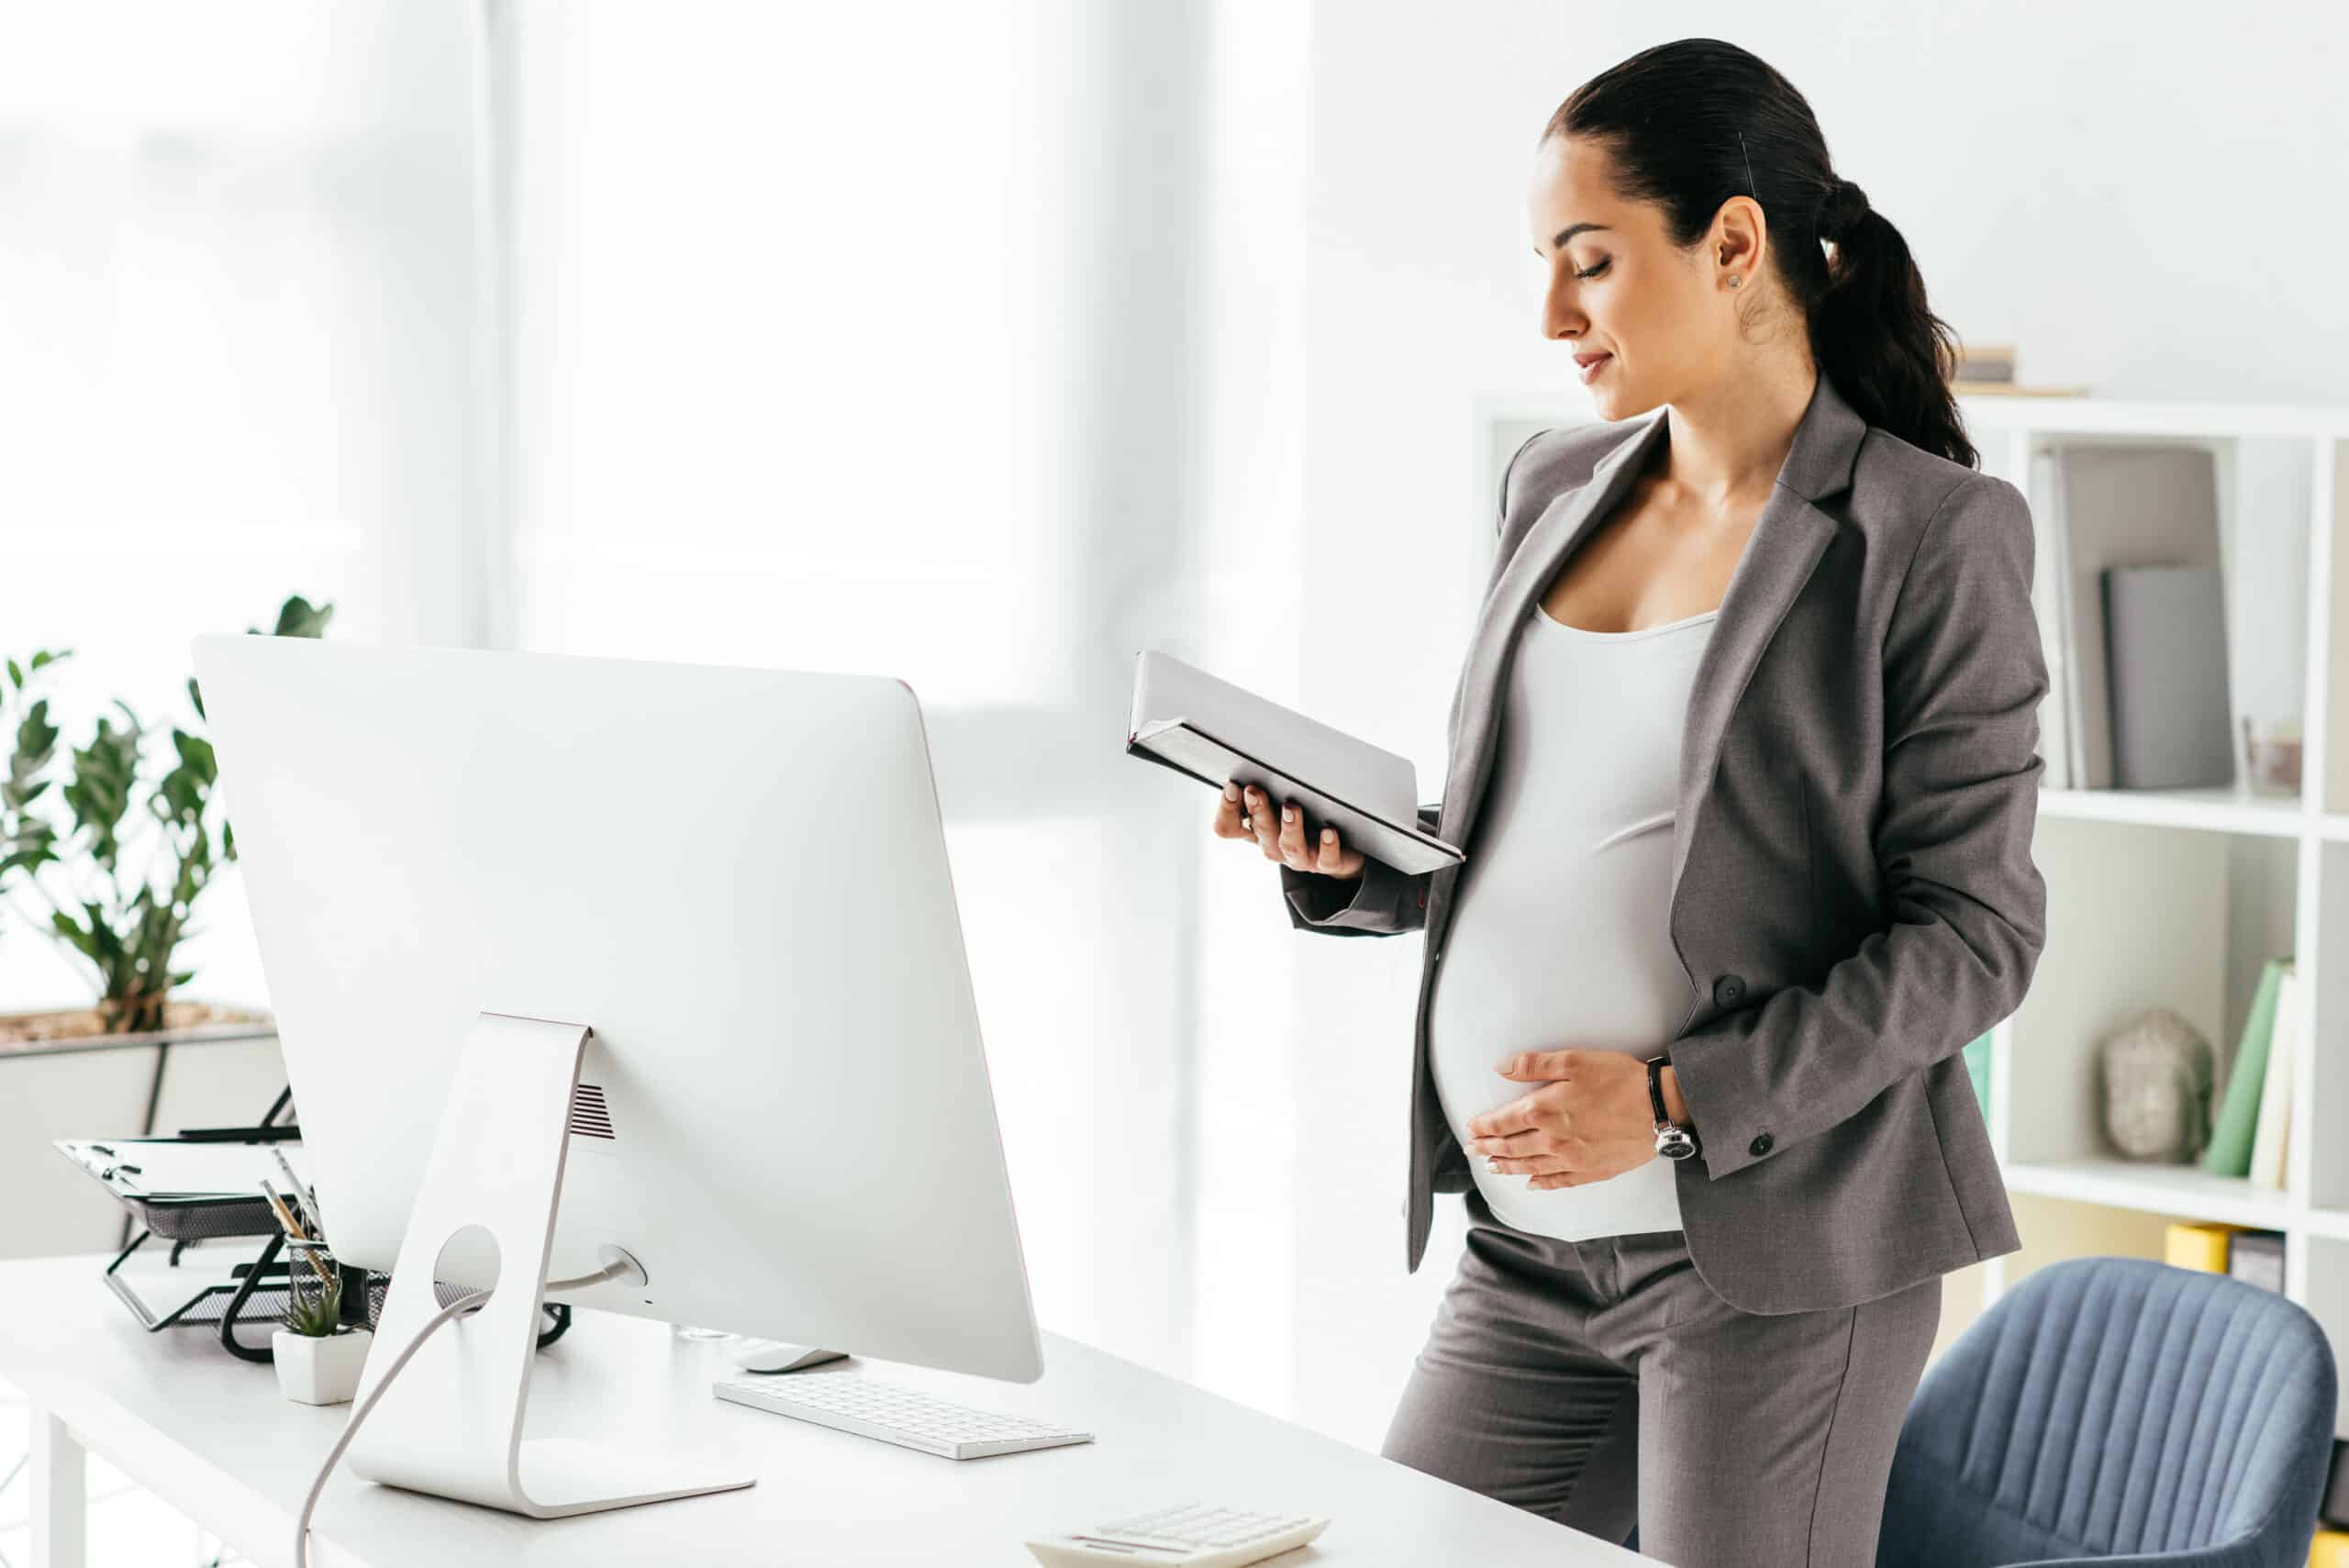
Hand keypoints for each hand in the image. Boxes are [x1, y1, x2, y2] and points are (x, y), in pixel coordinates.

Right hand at [1213, 781, 1363, 878]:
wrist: (1344, 850)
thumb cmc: (1308, 818)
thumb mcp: (1282, 799)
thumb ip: (1268, 784)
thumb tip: (1259, 755)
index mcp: (1258, 828)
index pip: (1228, 826)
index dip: (1227, 810)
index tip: (1233, 786)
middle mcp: (1275, 844)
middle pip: (1259, 832)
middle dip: (1257, 810)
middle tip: (1254, 791)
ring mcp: (1301, 856)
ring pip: (1290, 847)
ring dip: (1290, 827)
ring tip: (1292, 807)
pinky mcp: (1329, 862)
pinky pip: (1326, 860)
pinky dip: (1327, 846)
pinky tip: (1329, 832)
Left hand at [1464, 1050, 1687, 1189]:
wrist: (1659, 1109)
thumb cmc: (1619, 1080)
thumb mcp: (1573, 1061)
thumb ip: (1533, 1065)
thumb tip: (1500, 1067)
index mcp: (1543, 1111)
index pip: (1502, 1122)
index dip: (1483, 1126)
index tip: (1471, 1128)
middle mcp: (1552, 1140)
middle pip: (1511, 1148)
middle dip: (1488, 1149)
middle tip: (1472, 1150)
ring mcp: (1571, 1160)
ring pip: (1529, 1167)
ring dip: (1507, 1167)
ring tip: (1491, 1167)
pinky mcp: (1591, 1171)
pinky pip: (1559, 1181)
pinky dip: (1542, 1184)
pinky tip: (1532, 1184)